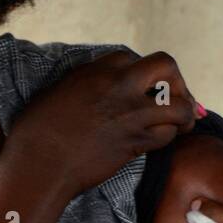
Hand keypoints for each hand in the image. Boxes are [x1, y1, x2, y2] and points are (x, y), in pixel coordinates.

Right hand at [4, 49, 202, 199]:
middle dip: (177, 80)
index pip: (135, 58)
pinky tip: (164, 139)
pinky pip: (169, 134)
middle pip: (166, 65)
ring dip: (184, 113)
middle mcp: (119, 85)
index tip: (145, 86)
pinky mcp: (136, 141)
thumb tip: (102, 84)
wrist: (38, 163)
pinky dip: (171, 136)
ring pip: (179, 104)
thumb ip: (87, 81)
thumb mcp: (60, 90)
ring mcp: (131, 112)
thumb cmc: (38, 131)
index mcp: (98, 69)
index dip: (144, 73)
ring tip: (181, 122)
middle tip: (175, 97)